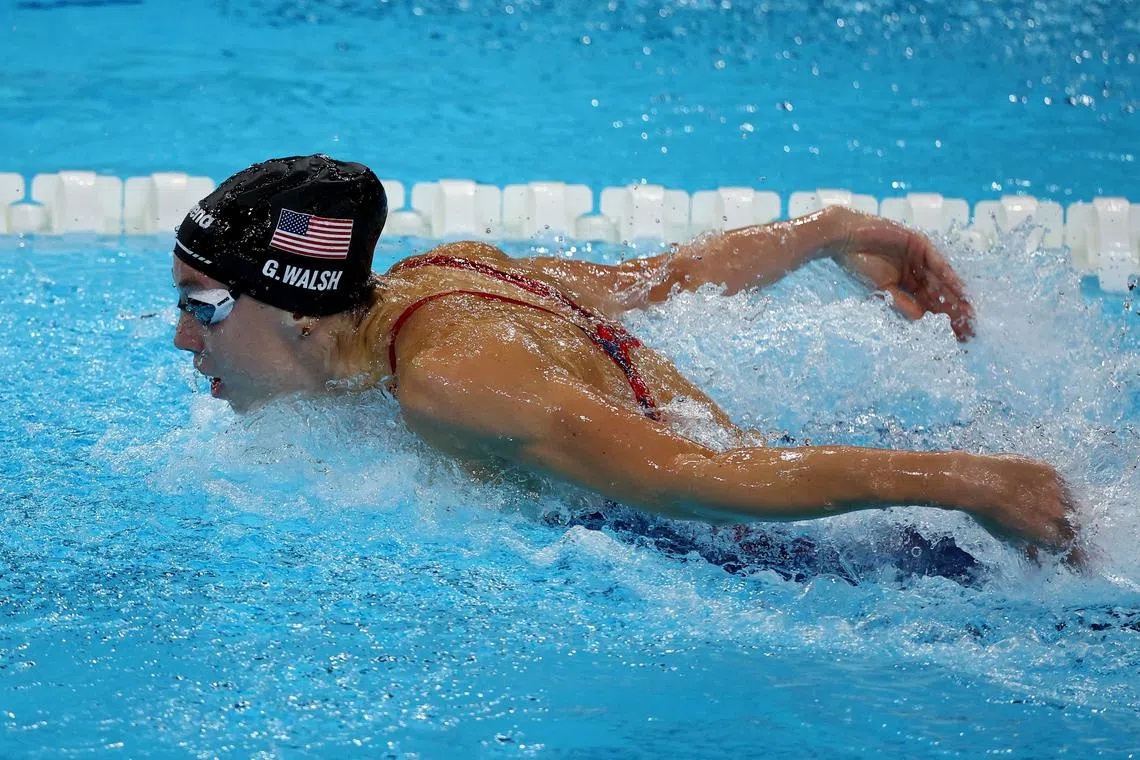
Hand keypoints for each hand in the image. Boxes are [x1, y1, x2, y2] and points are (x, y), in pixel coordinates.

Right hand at [828, 208, 975, 340]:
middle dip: (953, 311)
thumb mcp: (881, 289)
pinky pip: (938, 262)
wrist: (847, 238)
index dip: (940, 319)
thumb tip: (920, 319)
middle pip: (938, 294)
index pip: (926, 304)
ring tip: (970, 314)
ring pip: (941, 280)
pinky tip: (960, 290)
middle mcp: (914, 271)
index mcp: (904, 284)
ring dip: (956, 296)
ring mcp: (918, 257)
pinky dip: (948, 275)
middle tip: (969, 328)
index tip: (954, 336)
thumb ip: (901, 302)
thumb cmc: (857, 264)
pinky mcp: (919, 243)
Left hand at [961, 453, 1078, 552]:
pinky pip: (1063, 484)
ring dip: (1069, 511)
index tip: (1078, 561)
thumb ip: (1028, 550)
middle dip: (1073, 533)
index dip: (1075, 556)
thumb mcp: (1008, 537)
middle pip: (1075, 527)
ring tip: (1059, 511)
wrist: (976, 480)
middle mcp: (1057, 513)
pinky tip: (1052, 491)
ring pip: (1073, 504)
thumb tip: (1038, 564)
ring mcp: (1056, 490)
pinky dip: (1060, 491)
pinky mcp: (1050, 472)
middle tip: (1066, 533)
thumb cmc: (988, 514)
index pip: (1070, 548)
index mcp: (1047, 533)